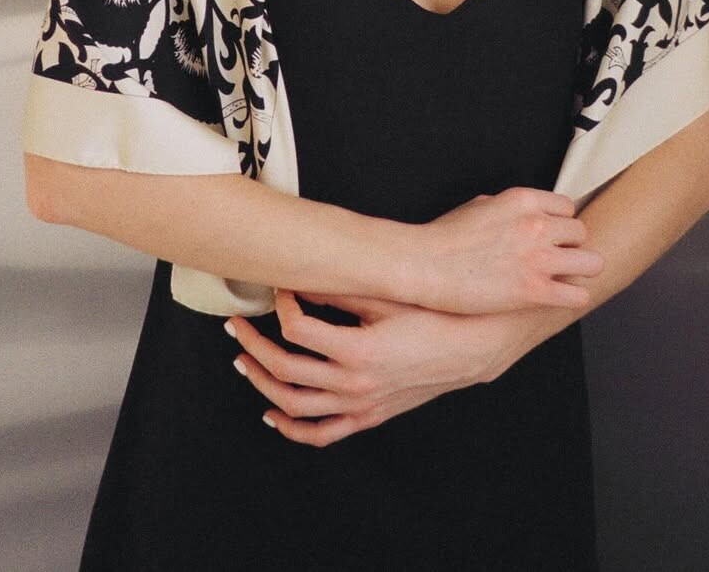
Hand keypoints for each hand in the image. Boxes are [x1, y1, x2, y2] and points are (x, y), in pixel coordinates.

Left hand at [225, 287, 545, 447]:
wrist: (471, 350)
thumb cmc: (432, 317)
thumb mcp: (388, 296)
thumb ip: (343, 288)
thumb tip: (303, 274)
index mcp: (357, 351)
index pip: (297, 330)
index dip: (281, 306)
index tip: (280, 290)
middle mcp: (354, 385)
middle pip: (284, 369)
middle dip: (253, 344)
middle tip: (237, 324)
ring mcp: (359, 406)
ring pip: (294, 405)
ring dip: (261, 383)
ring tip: (243, 361)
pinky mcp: (368, 417)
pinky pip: (322, 433)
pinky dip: (292, 428)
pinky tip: (273, 413)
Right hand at [416, 187, 604, 313]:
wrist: (425, 264)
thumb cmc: (445, 237)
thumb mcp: (478, 205)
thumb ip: (506, 207)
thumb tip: (517, 214)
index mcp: (524, 200)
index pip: (568, 208)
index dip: (560, 224)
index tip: (553, 237)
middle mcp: (537, 225)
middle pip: (581, 233)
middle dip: (571, 246)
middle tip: (558, 259)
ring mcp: (538, 258)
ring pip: (591, 262)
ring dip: (580, 271)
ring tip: (566, 278)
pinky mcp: (535, 291)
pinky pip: (578, 295)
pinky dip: (573, 298)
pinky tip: (561, 298)